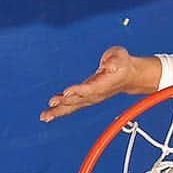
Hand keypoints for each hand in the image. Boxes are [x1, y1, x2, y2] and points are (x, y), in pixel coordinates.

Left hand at [40, 47, 159, 121]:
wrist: (128, 76)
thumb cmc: (122, 63)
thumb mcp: (120, 56)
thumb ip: (114, 60)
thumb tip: (109, 65)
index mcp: (103, 84)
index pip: (90, 89)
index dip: (78, 90)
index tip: (67, 91)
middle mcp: (96, 94)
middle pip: (78, 100)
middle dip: (64, 102)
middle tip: (51, 103)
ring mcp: (90, 98)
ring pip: (73, 106)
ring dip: (58, 111)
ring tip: (45, 116)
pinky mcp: (85, 98)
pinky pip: (71, 106)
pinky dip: (60, 110)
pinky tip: (48, 114)